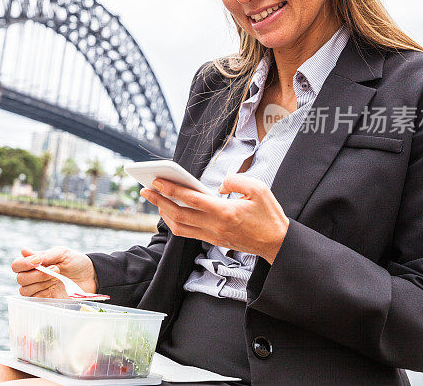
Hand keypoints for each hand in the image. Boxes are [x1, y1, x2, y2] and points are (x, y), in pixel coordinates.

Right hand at [11, 246, 97, 297]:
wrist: (92, 276)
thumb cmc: (76, 262)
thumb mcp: (61, 253)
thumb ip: (44, 254)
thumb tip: (23, 251)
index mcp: (34, 263)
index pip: (17, 265)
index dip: (22, 264)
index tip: (37, 262)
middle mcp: (33, 277)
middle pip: (20, 279)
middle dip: (37, 274)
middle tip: (56, 269)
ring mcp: (39, 289)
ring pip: (25, 291)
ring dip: (42, 283)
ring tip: (57, 277)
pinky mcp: (46, 301)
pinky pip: (35, 299)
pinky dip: (44, 292)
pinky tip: (55, 287)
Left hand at [140, 174, 289, 263]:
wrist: (277, 243)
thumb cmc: (269, 214)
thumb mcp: (259, 188)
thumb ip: (235, 180)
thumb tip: (217, 185)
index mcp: (226, 212)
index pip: (192, 200)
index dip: (172, 190)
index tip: (157, 181)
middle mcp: (216, 226)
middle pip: (179, 215)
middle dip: (159, 201)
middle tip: (145, 189)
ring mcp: (213, 236)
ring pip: (180, 227)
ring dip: (163, 213)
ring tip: (154, 199)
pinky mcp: (213, 240)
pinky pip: (187, 233)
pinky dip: (174, 222)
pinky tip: (169, 210)